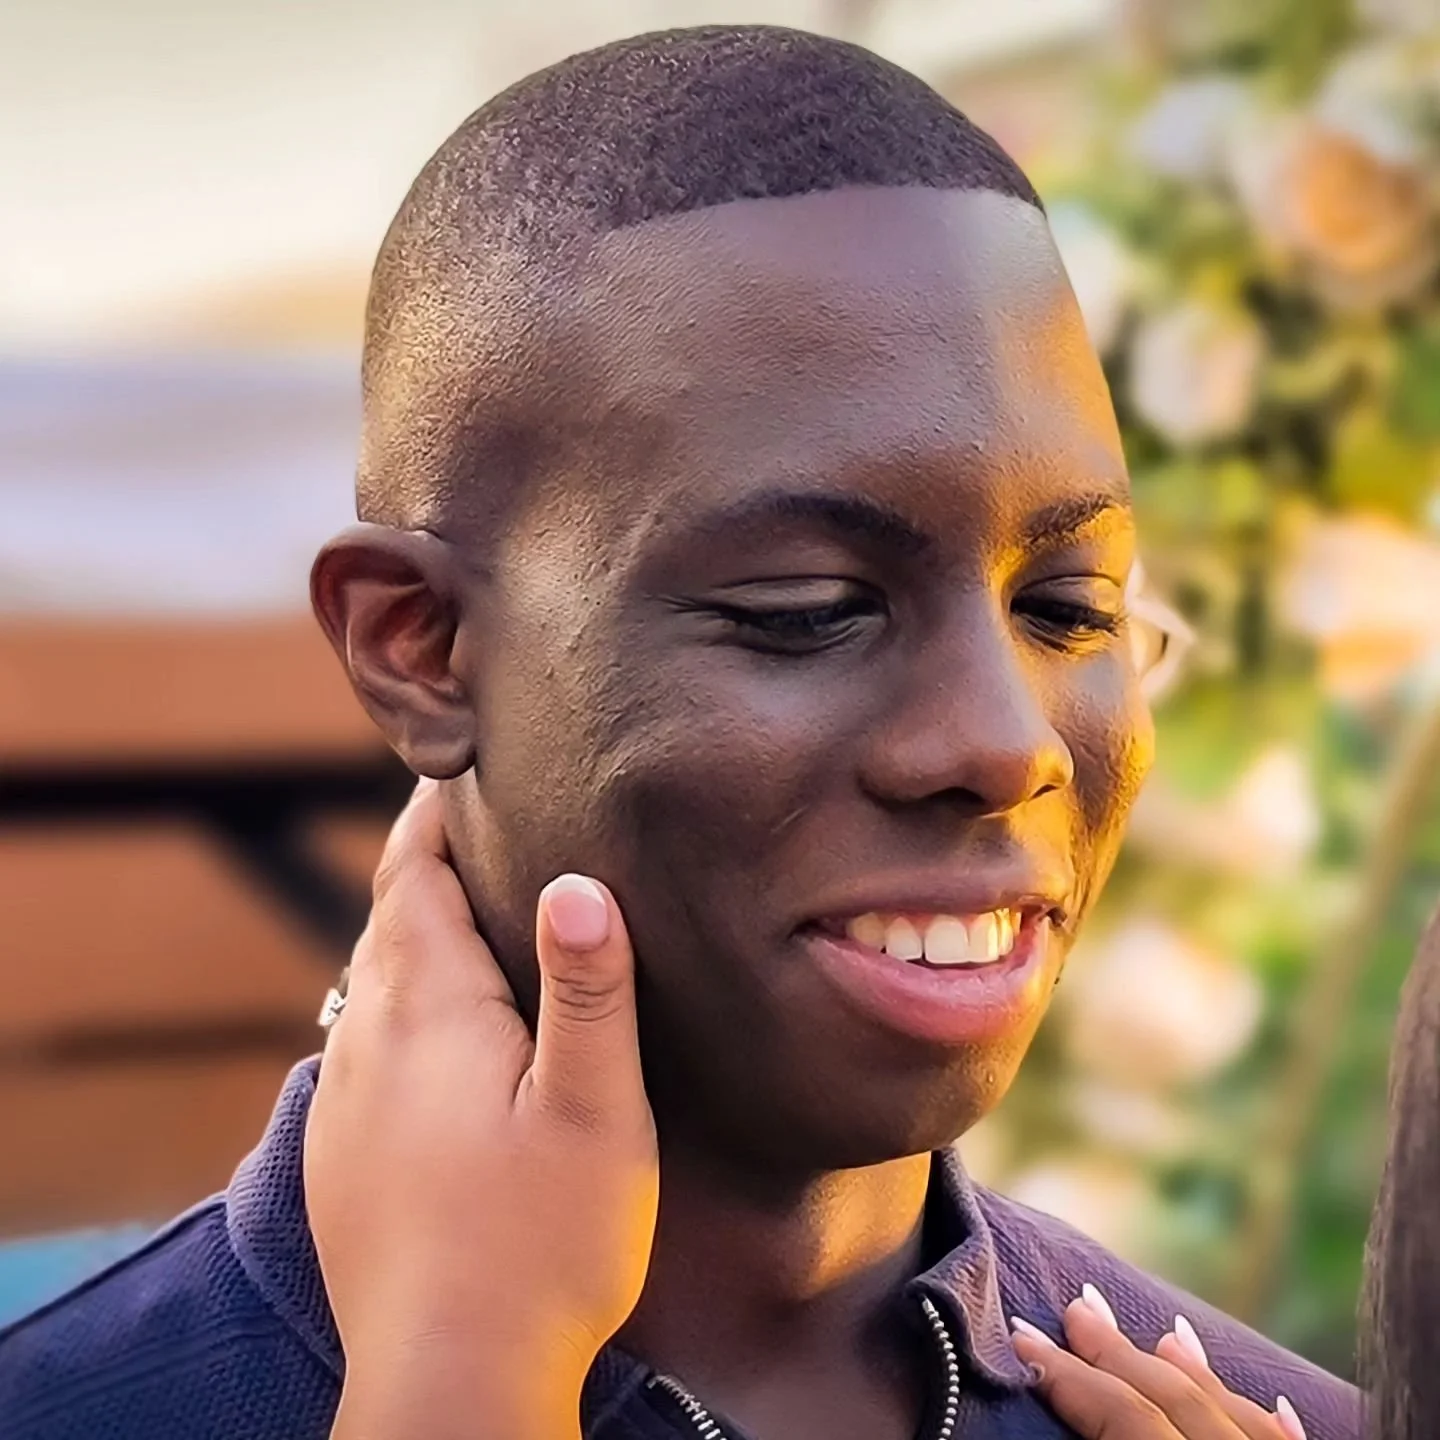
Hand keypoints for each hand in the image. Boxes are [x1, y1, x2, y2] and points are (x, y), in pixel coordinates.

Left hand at [304, 780, 658, 1439]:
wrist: (451, 1381)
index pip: (415, 874)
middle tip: (475, 817)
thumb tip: (577, 879)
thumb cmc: (542, 1245)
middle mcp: (368, 1040)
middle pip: (388, 918)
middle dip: (425, 861)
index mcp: (428, 1011)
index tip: (461, 762)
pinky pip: (363, 1041)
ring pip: (372, 980)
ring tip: (463, 907)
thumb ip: (587, 989)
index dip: (435, 812)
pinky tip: (435, 1028)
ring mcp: (345, 1100)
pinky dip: (398, 1002)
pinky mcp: (342, 1154)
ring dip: (412, 932)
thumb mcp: (594, 1111)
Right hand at [1010, 1288, 1307, 1439]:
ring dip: (1194, 1373)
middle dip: (1117, 1352)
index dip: (1064, 1374)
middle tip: (1076, 1305)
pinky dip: (1274, 1420)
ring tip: (1161, 1332)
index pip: (1120, 1414)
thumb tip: (1038, 1410)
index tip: (1021, 1337)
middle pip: (1172, 1400)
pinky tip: (1274, 1399)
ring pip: (1235, 1414)